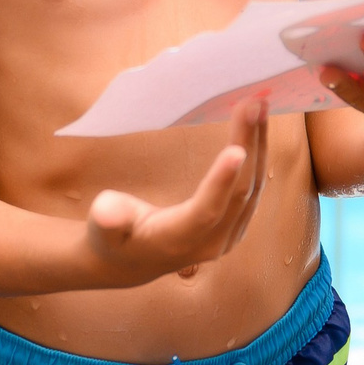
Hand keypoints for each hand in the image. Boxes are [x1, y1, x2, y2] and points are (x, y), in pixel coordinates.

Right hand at [82, 99, 267, 286]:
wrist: (130, 262)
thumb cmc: (112, 237)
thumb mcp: (102, 227)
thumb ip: (109, 218)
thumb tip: (106, 212)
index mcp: (177, 240)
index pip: (205, 211)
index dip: (220, 182)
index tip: (237, 150)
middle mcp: (210, 243)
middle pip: (238, 192)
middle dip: (248, 145)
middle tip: (254, 102)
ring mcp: (228, 236)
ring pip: (253, 188)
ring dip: (258, 145)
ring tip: (261, 104)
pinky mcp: (236, 225)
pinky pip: (253, 188)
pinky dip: (257, 155)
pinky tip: (258, 127)